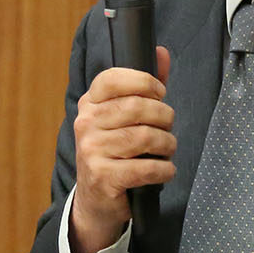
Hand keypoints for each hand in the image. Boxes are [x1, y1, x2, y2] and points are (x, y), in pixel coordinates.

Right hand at [70, 47, 174, 252]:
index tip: (159, 93)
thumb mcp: (124, 118)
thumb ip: (144, 86)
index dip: (144, 82)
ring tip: (167, 150)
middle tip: (168, 127)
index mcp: (89, 104)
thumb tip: (161, 51)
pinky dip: (164, 170)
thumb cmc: (116, 153)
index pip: (112, 79)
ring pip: (145, 137)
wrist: (95, 201)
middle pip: (137, 107)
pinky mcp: (103, 177)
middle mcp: (86, 124)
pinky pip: (146, 168)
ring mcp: (92, 151)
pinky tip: (164, 170)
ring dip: (167, 145)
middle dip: (164, 116)